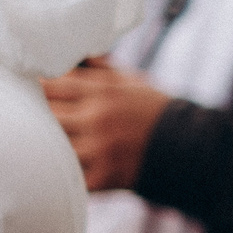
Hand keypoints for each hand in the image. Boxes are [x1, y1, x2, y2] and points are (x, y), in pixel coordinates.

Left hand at [42, 57, 171, 191]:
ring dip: (53, 142)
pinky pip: (70, 174)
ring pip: (53, 144)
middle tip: (50, 117)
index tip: (42, 92)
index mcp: (103, 92)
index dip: (41, 87)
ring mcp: (98, 149)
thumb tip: (73, 56)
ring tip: (62, 140)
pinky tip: (74, 164)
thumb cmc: (158, 111)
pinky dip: (68, 170)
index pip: (51, 84)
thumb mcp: (134, 81)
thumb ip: (100, 69)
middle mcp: (97, 119)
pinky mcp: (102, 176)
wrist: (192, 148)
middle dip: (44, 114)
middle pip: (46, 113)